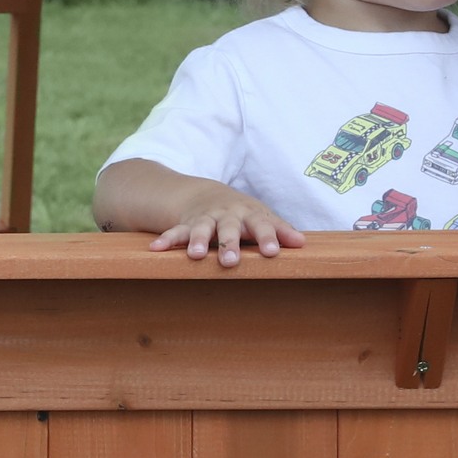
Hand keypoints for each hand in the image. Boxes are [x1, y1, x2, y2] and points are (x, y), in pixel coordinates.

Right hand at [150, 185, 307, 268]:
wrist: (207, 196)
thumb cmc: (243, 214)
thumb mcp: (261, 218)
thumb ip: (279, 230)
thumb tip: (302, 244)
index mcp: (248, 215)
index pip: (261, 225)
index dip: (267, 238)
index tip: (273, 252)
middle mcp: (226, 216)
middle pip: (229, 229)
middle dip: (229, 244)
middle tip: (231, 262)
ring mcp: (205, 220)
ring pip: (200, 229)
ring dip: (196, 241)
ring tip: (194, 255)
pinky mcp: (186, 225)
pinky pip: (175, 233)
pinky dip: (166, 241)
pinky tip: (155, 250)